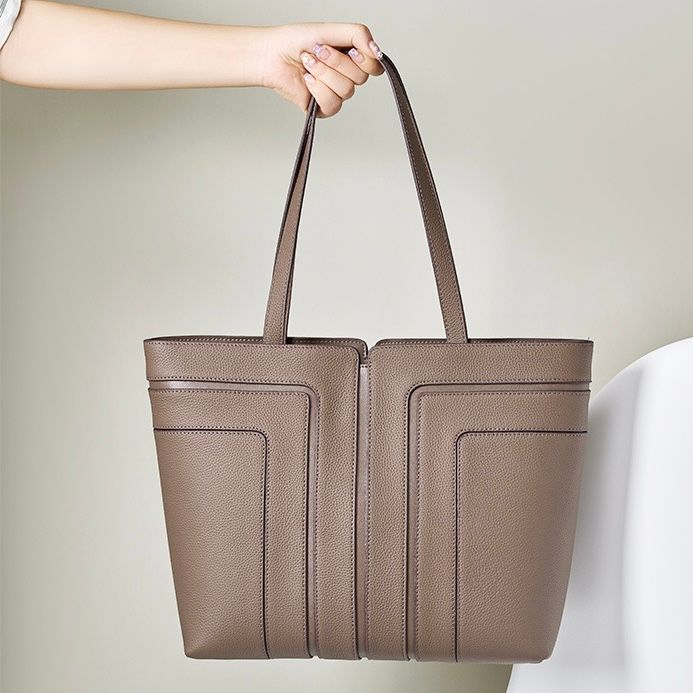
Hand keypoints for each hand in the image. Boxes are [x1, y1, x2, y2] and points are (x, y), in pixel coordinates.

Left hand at [258, 23, 384, 117]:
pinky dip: (317, 89)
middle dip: (337, 62)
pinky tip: (307, 81)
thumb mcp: (331, 29)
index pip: (374, 66)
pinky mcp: (324, 108)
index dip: (365, 60)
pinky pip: (332, 104)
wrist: (271, 56)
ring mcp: (336, 94)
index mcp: (351, 57)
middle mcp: (346, 76)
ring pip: (346, 91)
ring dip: (324, 73)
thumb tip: (378, 51)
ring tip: (308, 64)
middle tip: (319, 52)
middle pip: (360, 78)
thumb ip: (359, 35)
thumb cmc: (295, 41)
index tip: (350, 49)